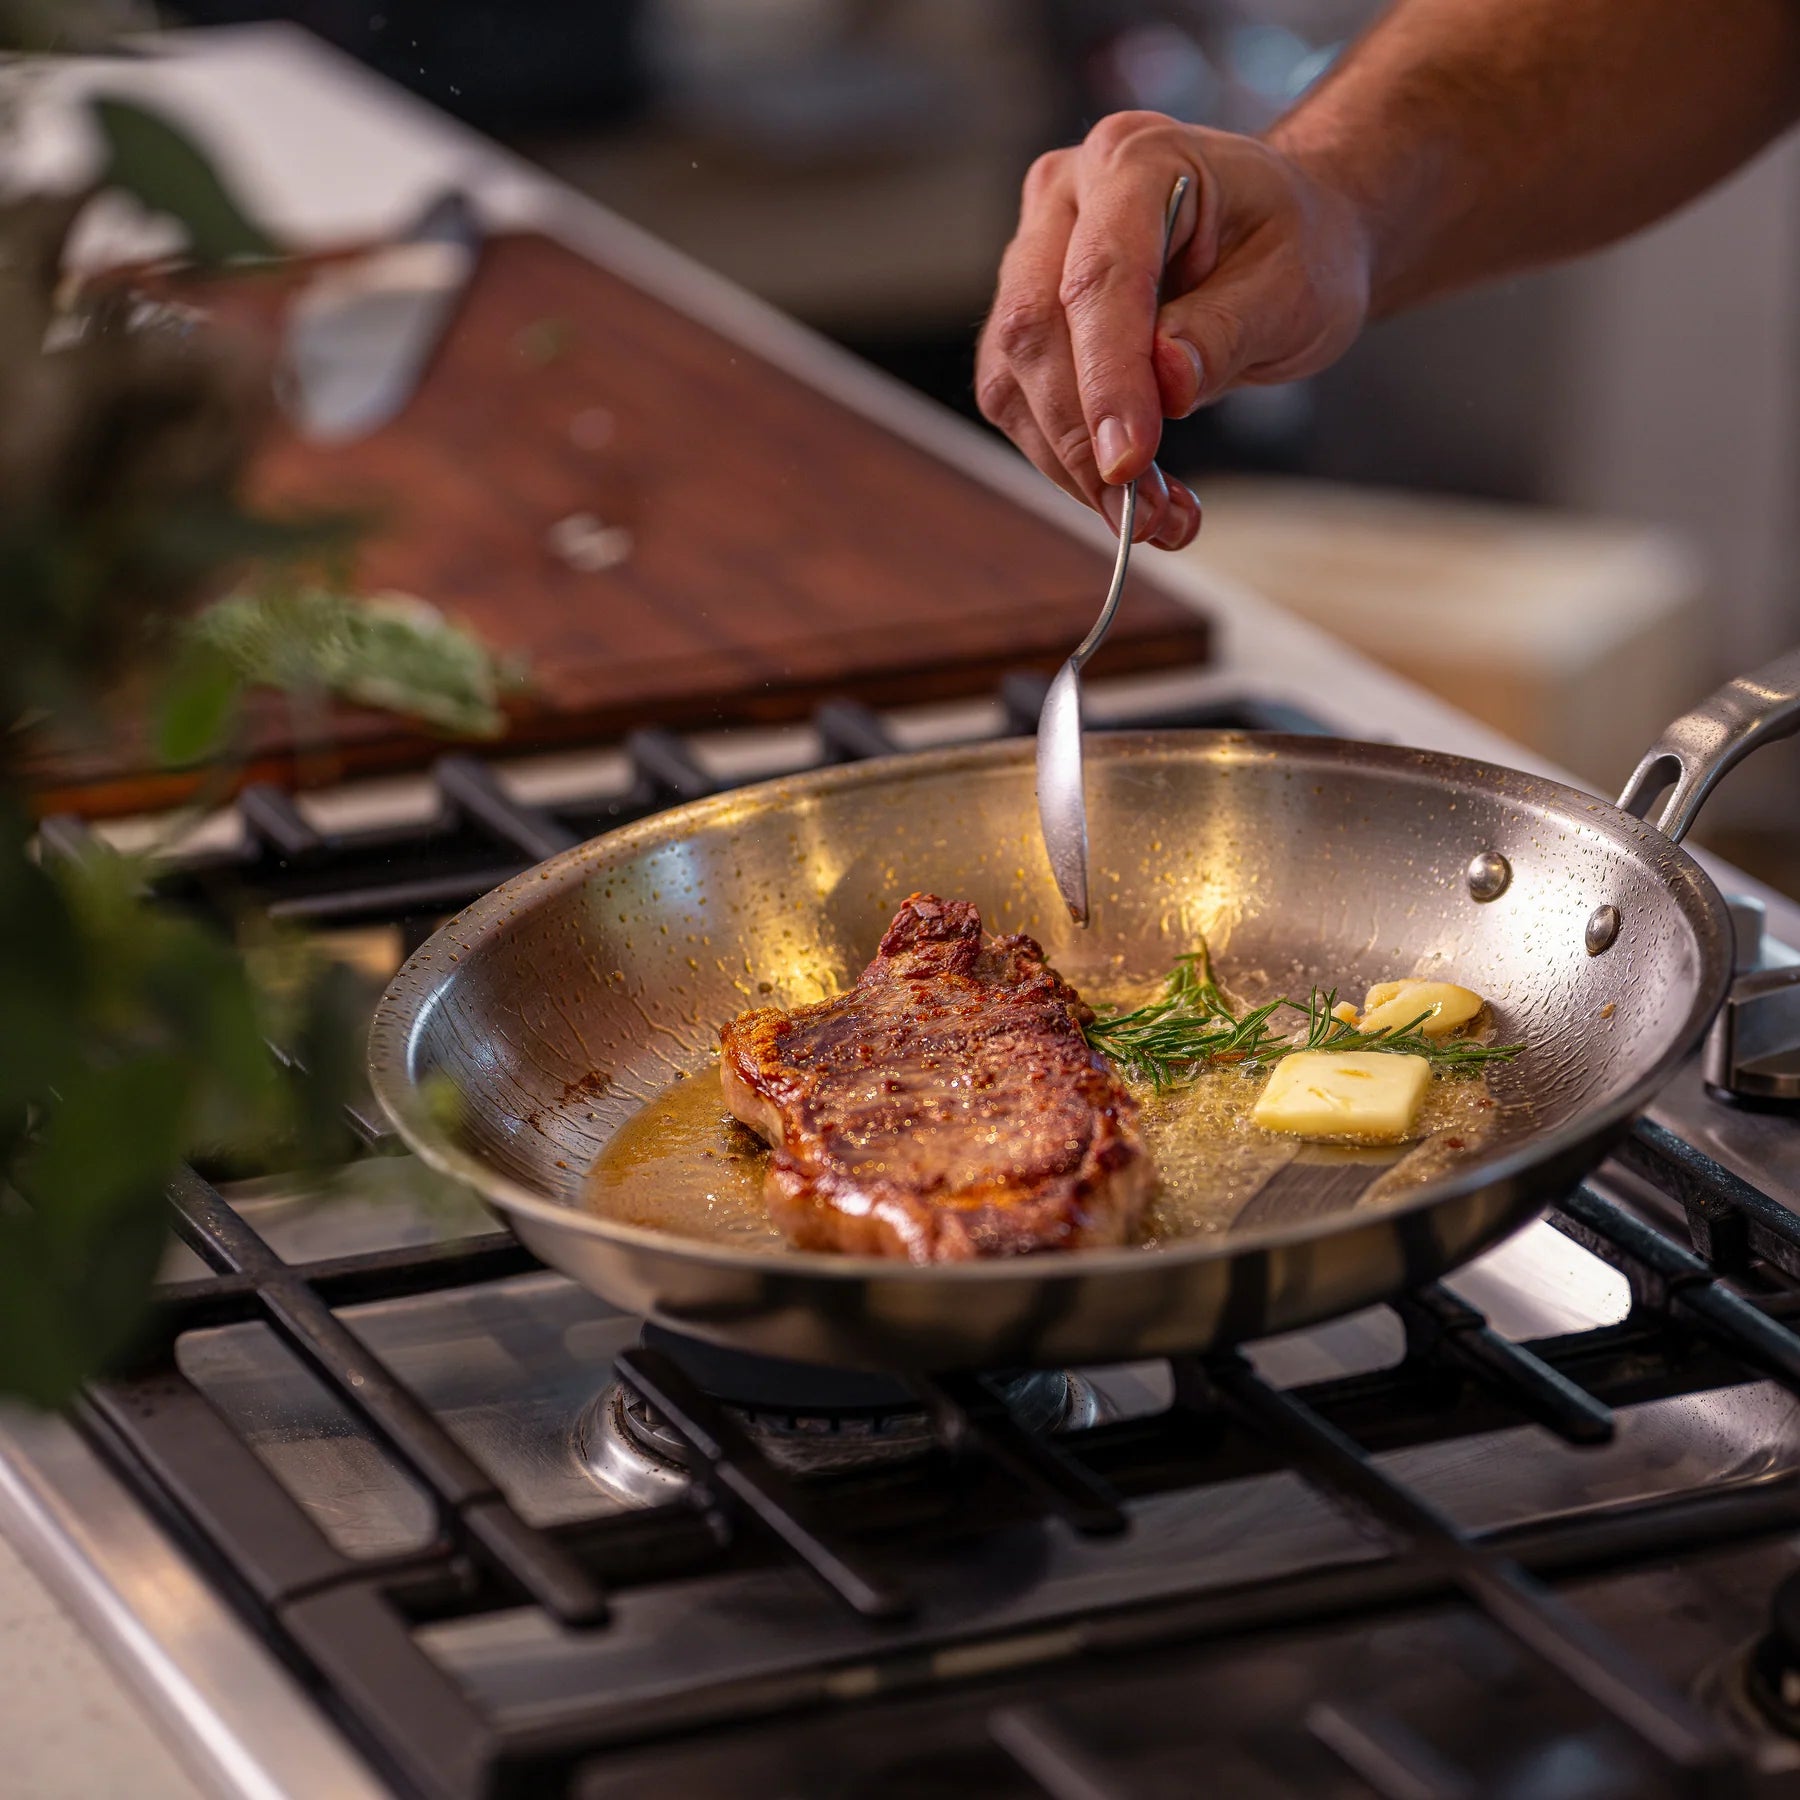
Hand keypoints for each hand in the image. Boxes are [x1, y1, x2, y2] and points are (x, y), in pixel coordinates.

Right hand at [976, 112, 1372, 549]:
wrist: (1288, 240)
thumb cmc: (1295, 246)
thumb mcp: (1294, 286)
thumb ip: (1225, 332)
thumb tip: (1163, 386)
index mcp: (1136, 159)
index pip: (1098, 278)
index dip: (1108, 378)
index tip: (1130, 463)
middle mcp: (1065, 199)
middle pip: (1033, 330)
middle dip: (1082, 439)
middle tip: (1145, 516)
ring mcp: (1032, 259)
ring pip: (1013, 380)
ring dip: (1073, 467)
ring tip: (1155, 518)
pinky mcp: (1026, 324)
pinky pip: (1020, 406)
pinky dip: (1069, 465)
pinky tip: (1131, 496)